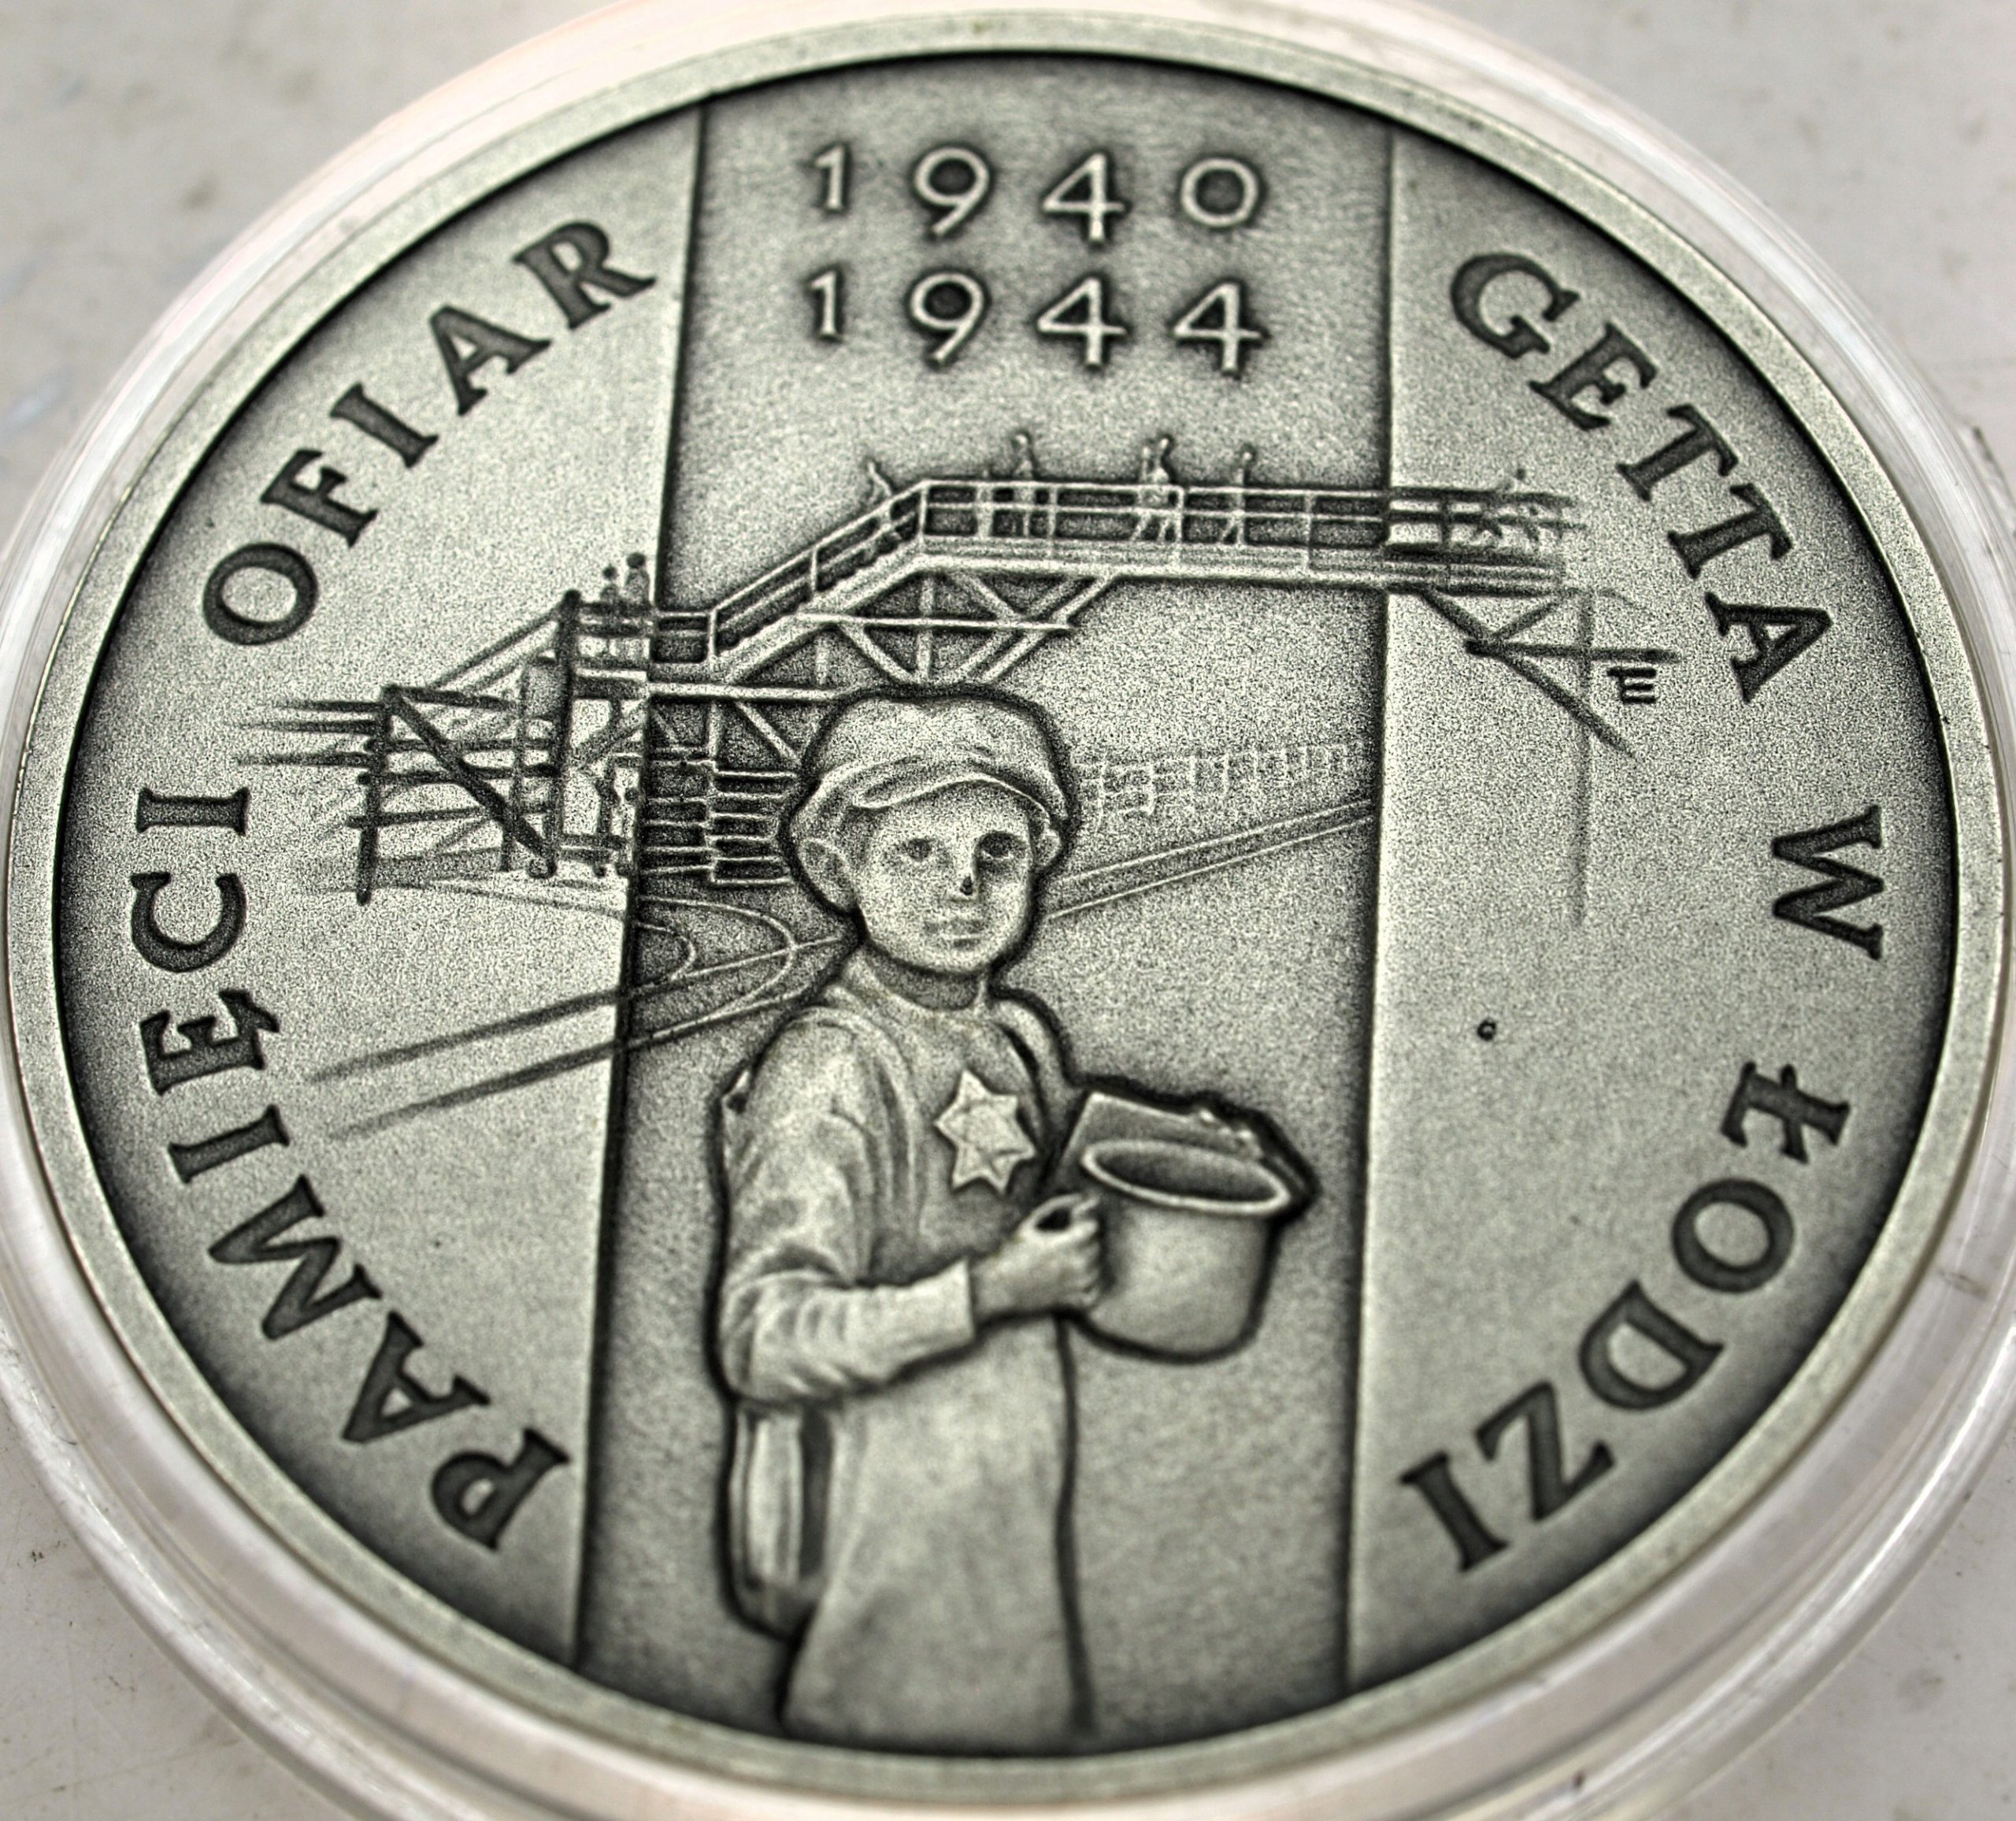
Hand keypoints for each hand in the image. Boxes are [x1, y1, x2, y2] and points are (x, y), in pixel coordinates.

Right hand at [971, 1194, 1102, 1322]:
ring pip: (1097, 1268)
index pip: (1093, 1227)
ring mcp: (1075, 1286)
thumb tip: (1079, 1198)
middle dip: (1085, 1239)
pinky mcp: (1070, 1302)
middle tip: (1068, 1239)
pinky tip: (1076, 1279)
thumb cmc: (1010, 1253)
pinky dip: (1089, 1286)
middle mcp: (1075, 1265)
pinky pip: (1093, 1292)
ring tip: (1069, 1258)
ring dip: (1088, 1261)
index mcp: (1065, 1244)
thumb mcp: (1030, 1223)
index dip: (1084, 1222)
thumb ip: (1056, 1206)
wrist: (997, 1287)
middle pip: (1096, 1246)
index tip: (1074, 1222)